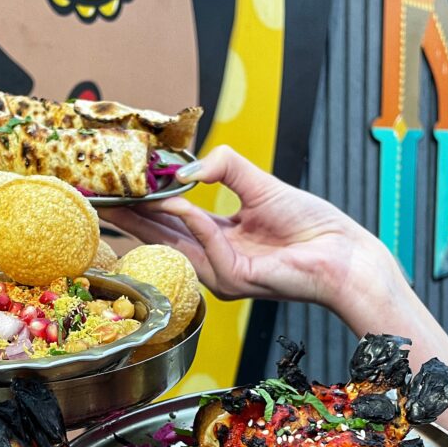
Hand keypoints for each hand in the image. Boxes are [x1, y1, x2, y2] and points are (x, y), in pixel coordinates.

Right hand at [102, 145, 393, 309]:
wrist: (343, 253)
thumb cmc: (311, 224)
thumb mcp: (260, 183)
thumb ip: (224, 167)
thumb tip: (184, 168)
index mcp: (219, 238)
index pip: (172, 222)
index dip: (145, 207)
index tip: (120, 190)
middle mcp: (215, 259)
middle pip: (163, 237)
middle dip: (133, 217)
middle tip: (103, 197)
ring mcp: (222, 274)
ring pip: (176, 243)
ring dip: (152, 218)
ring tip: (128, 196)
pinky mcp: (235, 279)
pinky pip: (206, 245)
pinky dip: (194, 223)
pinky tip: (182, 204)